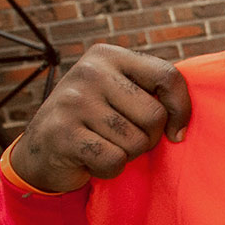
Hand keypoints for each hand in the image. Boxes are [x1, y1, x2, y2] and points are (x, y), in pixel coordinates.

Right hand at [9, 44, 190, 193]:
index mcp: (108, 55)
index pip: (168, 76)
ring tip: (104, 144)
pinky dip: (110, 169)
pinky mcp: (62, 133)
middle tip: (123, 137)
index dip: (181, 109)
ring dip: (127, 154)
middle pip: (155, 116)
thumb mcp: (121, 93)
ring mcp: (72, 101)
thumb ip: (153, 93)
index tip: (175, 130)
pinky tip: (91, 159)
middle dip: (148, 138)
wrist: (41, 149)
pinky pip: (114, 160)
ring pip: (136, 142)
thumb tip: (182, 127)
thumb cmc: (97, 120)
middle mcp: (89, 72)